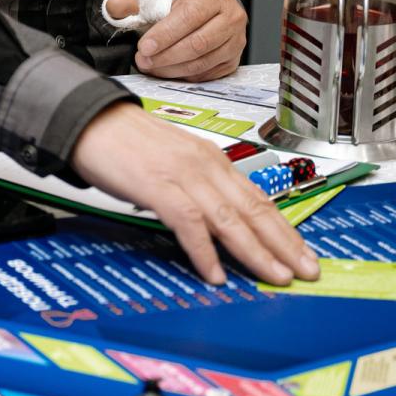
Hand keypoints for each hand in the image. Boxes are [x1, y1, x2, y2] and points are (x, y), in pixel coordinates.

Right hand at [69, 101, 318, 286]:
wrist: (88, 120)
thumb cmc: (124, 141)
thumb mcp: (171, 161)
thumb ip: (195, 185)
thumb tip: (214, 219)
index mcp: (210, 158)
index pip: (258, 197)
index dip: (284, 228)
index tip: (303, 251)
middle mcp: (204, 164)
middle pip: (254, 209)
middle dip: (284, 243)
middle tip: (306, 270)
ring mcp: (182, 174)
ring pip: (230, 218)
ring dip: (256, 251)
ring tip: (275, 276)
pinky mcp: (157, 185)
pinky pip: (189, 222)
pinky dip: (204, 250)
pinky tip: (215, 273)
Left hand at [135, 0, 246, 79]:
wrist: (202, 10)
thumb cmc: (178, 3)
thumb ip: (132, 2)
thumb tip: (112, 8)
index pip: (190, 16)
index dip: (165, 35)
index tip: (143, 47)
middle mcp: (232, 16)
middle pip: (198, 43)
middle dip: (166, 56)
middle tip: (143, 61)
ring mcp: (236, 40)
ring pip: (203, 62)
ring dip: (172, 69)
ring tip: (150, 67)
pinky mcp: (234, 60)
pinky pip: (208, 74)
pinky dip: (184, 76)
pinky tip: (166, 71)